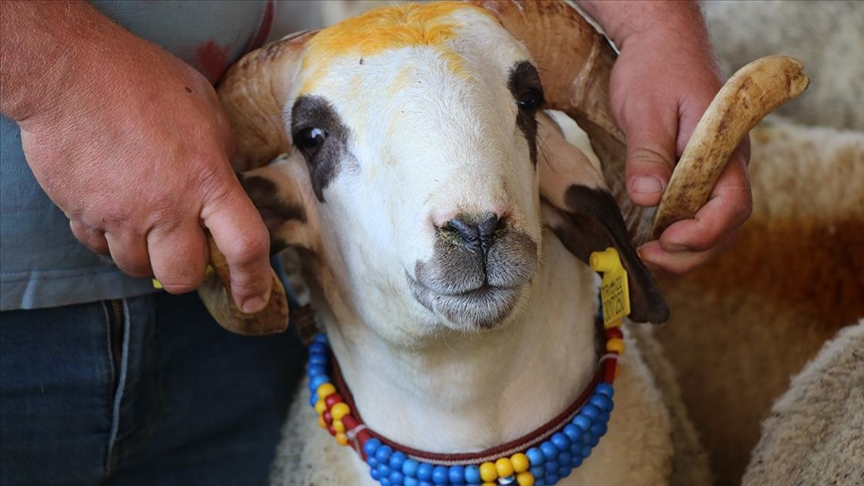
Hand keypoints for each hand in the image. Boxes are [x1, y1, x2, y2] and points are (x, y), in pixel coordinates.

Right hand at [3, 2, 271, 311]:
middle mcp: (168, 206)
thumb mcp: (205, 110)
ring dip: (146, 254)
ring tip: (146, 219)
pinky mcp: (83, 214)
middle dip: (188, 272)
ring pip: (138, 269)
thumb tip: (229, 181)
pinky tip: (112, 209)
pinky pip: (100, 248)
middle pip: (183, 277)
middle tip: (187, 249)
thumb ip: (222, 153)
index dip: (253, 280)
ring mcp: (122, 215)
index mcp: (209, 179)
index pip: (244, 246)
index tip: (252, 299)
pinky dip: (109, 239)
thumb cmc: (141, 80)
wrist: (69, 72)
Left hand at [579, 1, 752, 275]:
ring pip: (714, 224)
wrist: (660, 43)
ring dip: (685, 250)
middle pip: (726, 224)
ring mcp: (714, 169)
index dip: (702, 232)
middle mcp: (727, 162)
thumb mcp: (645, 109)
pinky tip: (650, 242)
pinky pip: (697, 211)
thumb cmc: (655, 68)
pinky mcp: (697, 172)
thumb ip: (648, 154)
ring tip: (646, 257)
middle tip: (648, 259)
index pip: (731, 203)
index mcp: (723, 147)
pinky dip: (678, 234)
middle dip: (691, 253)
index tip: (665, 240)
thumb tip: (647, 198)